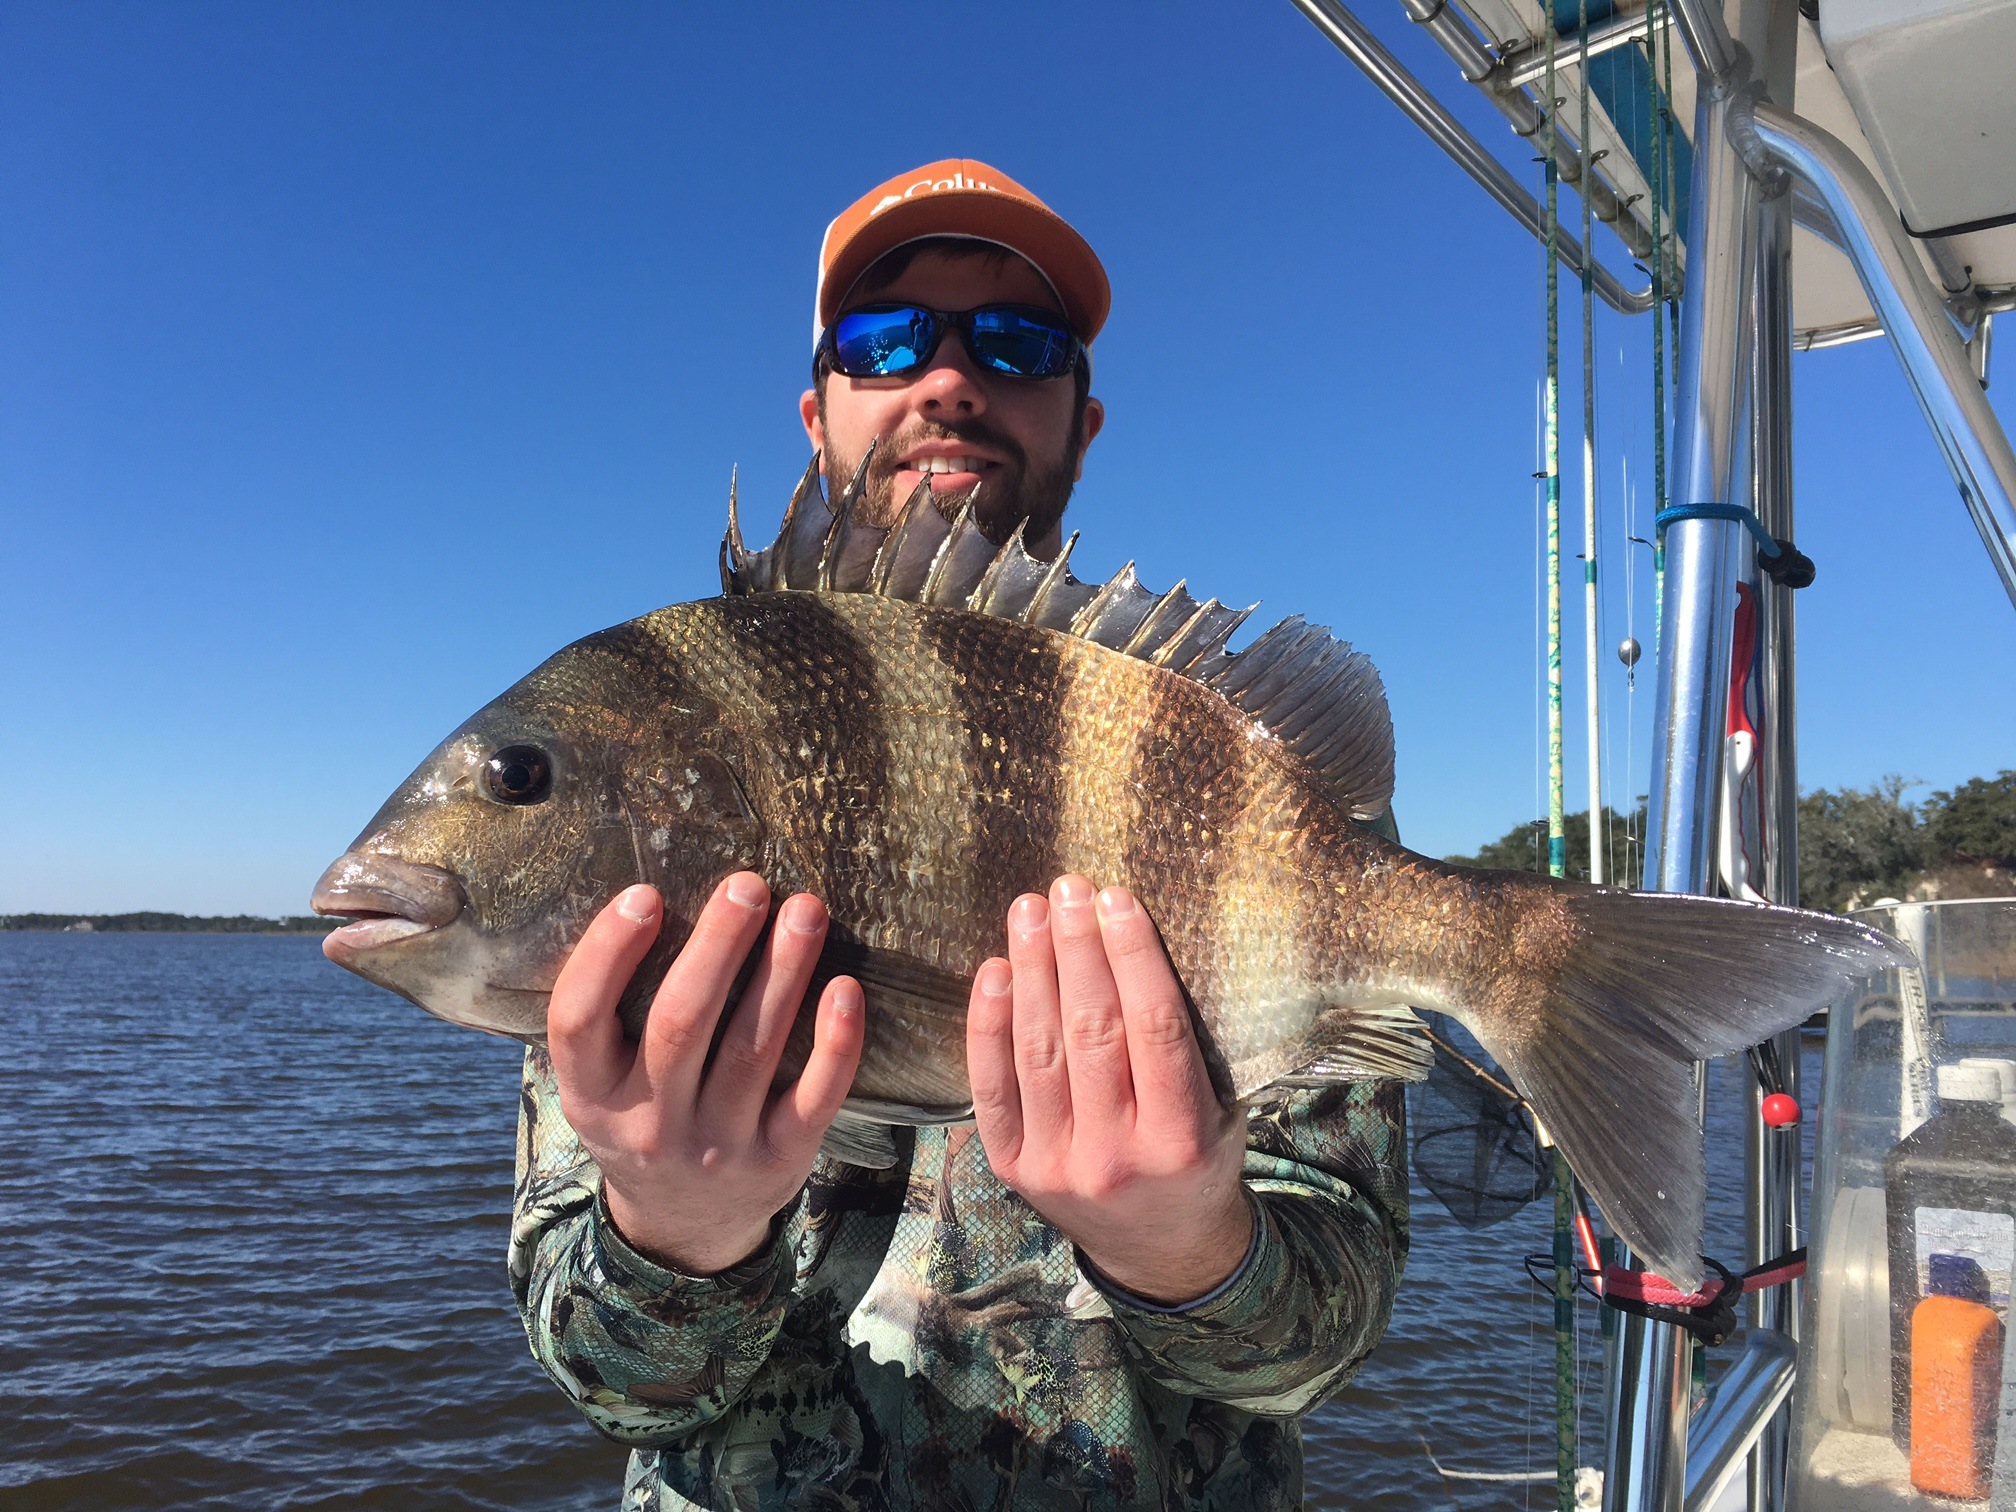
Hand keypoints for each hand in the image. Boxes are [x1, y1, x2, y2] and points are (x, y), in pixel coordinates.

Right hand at [546, 874, 862, 1274]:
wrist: (685, 1227)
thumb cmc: (647, 1116)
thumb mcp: (603, 1082)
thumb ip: (617, 1011)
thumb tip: (656, 897)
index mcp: (591, 1094)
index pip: (579, 1019)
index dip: (607, 953)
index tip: (645, 894)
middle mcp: (649, 1124)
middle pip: (680, 1023)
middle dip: (717, 947)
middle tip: (748, 885)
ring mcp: (716, 1147)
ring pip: (751, 1049)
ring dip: (782, 972)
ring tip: (805, 910)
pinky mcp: (779, 1161)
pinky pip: (813, 1098)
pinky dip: (834, 1044)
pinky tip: (845, 988)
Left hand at [965, 875, 1252, 1304]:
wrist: (1161, 1255)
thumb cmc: (1197, 1163)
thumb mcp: (1220, 1112)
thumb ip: (1187, 1047)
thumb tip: (1138, 945)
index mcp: (1181, 1138)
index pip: (1155, 1027)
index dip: (1133, 957)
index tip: (1117, 899)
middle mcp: (1116, 1154)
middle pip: (1093, 1031)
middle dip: (1078, 951)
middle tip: (1067, 889)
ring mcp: (1057, 1164)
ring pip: (1040, 1051)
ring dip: (1033, 972)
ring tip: (1029, 913)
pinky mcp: (1013, 1169)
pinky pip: (992, 1087)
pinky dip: (988, 1028)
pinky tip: (995, 973)